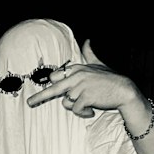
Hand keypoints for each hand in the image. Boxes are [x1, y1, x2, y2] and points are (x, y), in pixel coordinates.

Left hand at [26, 39, 143, 119]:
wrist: (123, 90)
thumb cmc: (110, 79)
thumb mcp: (98, 64)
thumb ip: (89, 53)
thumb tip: (87, 40)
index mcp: (77, 69)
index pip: (56, 76)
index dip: (51, 84)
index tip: (42, 89)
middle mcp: (76, 76)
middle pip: (53, 88)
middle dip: (40, 97)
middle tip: (29, 103)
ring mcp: (80, 87)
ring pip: (67, 103)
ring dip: (77, 107)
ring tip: (89, 104)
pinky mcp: (85, 97)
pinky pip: (76, 110)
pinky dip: (83, 113)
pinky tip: (92, 110)